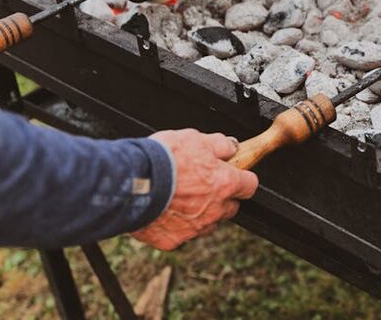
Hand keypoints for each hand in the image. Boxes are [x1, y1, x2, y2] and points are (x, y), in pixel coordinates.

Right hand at [132, 129, 257, 250]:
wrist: (130, 182)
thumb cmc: (163, 159)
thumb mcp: (196, 139)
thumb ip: (219, 145)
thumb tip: (231, 148)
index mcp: (225, 184)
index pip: (249, 185)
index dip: (242, 178)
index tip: (234, 175)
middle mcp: (215, 209)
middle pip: (230, 207)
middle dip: (221, 198)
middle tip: (202, 185)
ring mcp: (195, 228)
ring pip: (208, 224)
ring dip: (201, 214)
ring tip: (181, 198)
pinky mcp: (173, 241)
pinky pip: (182, 235)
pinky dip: (176, 226)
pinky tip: (164, 211)